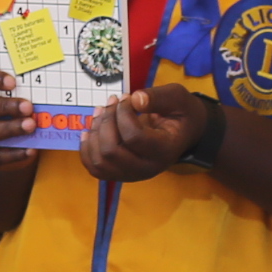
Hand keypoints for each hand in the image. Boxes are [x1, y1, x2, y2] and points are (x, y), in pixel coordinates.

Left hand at [80, 79, 207, 184]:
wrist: (183, 132)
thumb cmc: (180, 113)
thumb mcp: (177, 97)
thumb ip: (158, 97)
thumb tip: (135, 99)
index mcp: (165, 150)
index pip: (134, 137)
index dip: (123, 113)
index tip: (126, 98)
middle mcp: (148, 168)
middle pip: (111, 151)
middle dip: (106, 121)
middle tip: (113, 101)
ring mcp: (133, 174)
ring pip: (100, 162)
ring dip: (95, 133)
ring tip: (101, 111)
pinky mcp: (120, 174)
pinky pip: (95, 169)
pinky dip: (87, 149)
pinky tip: (90, 131)